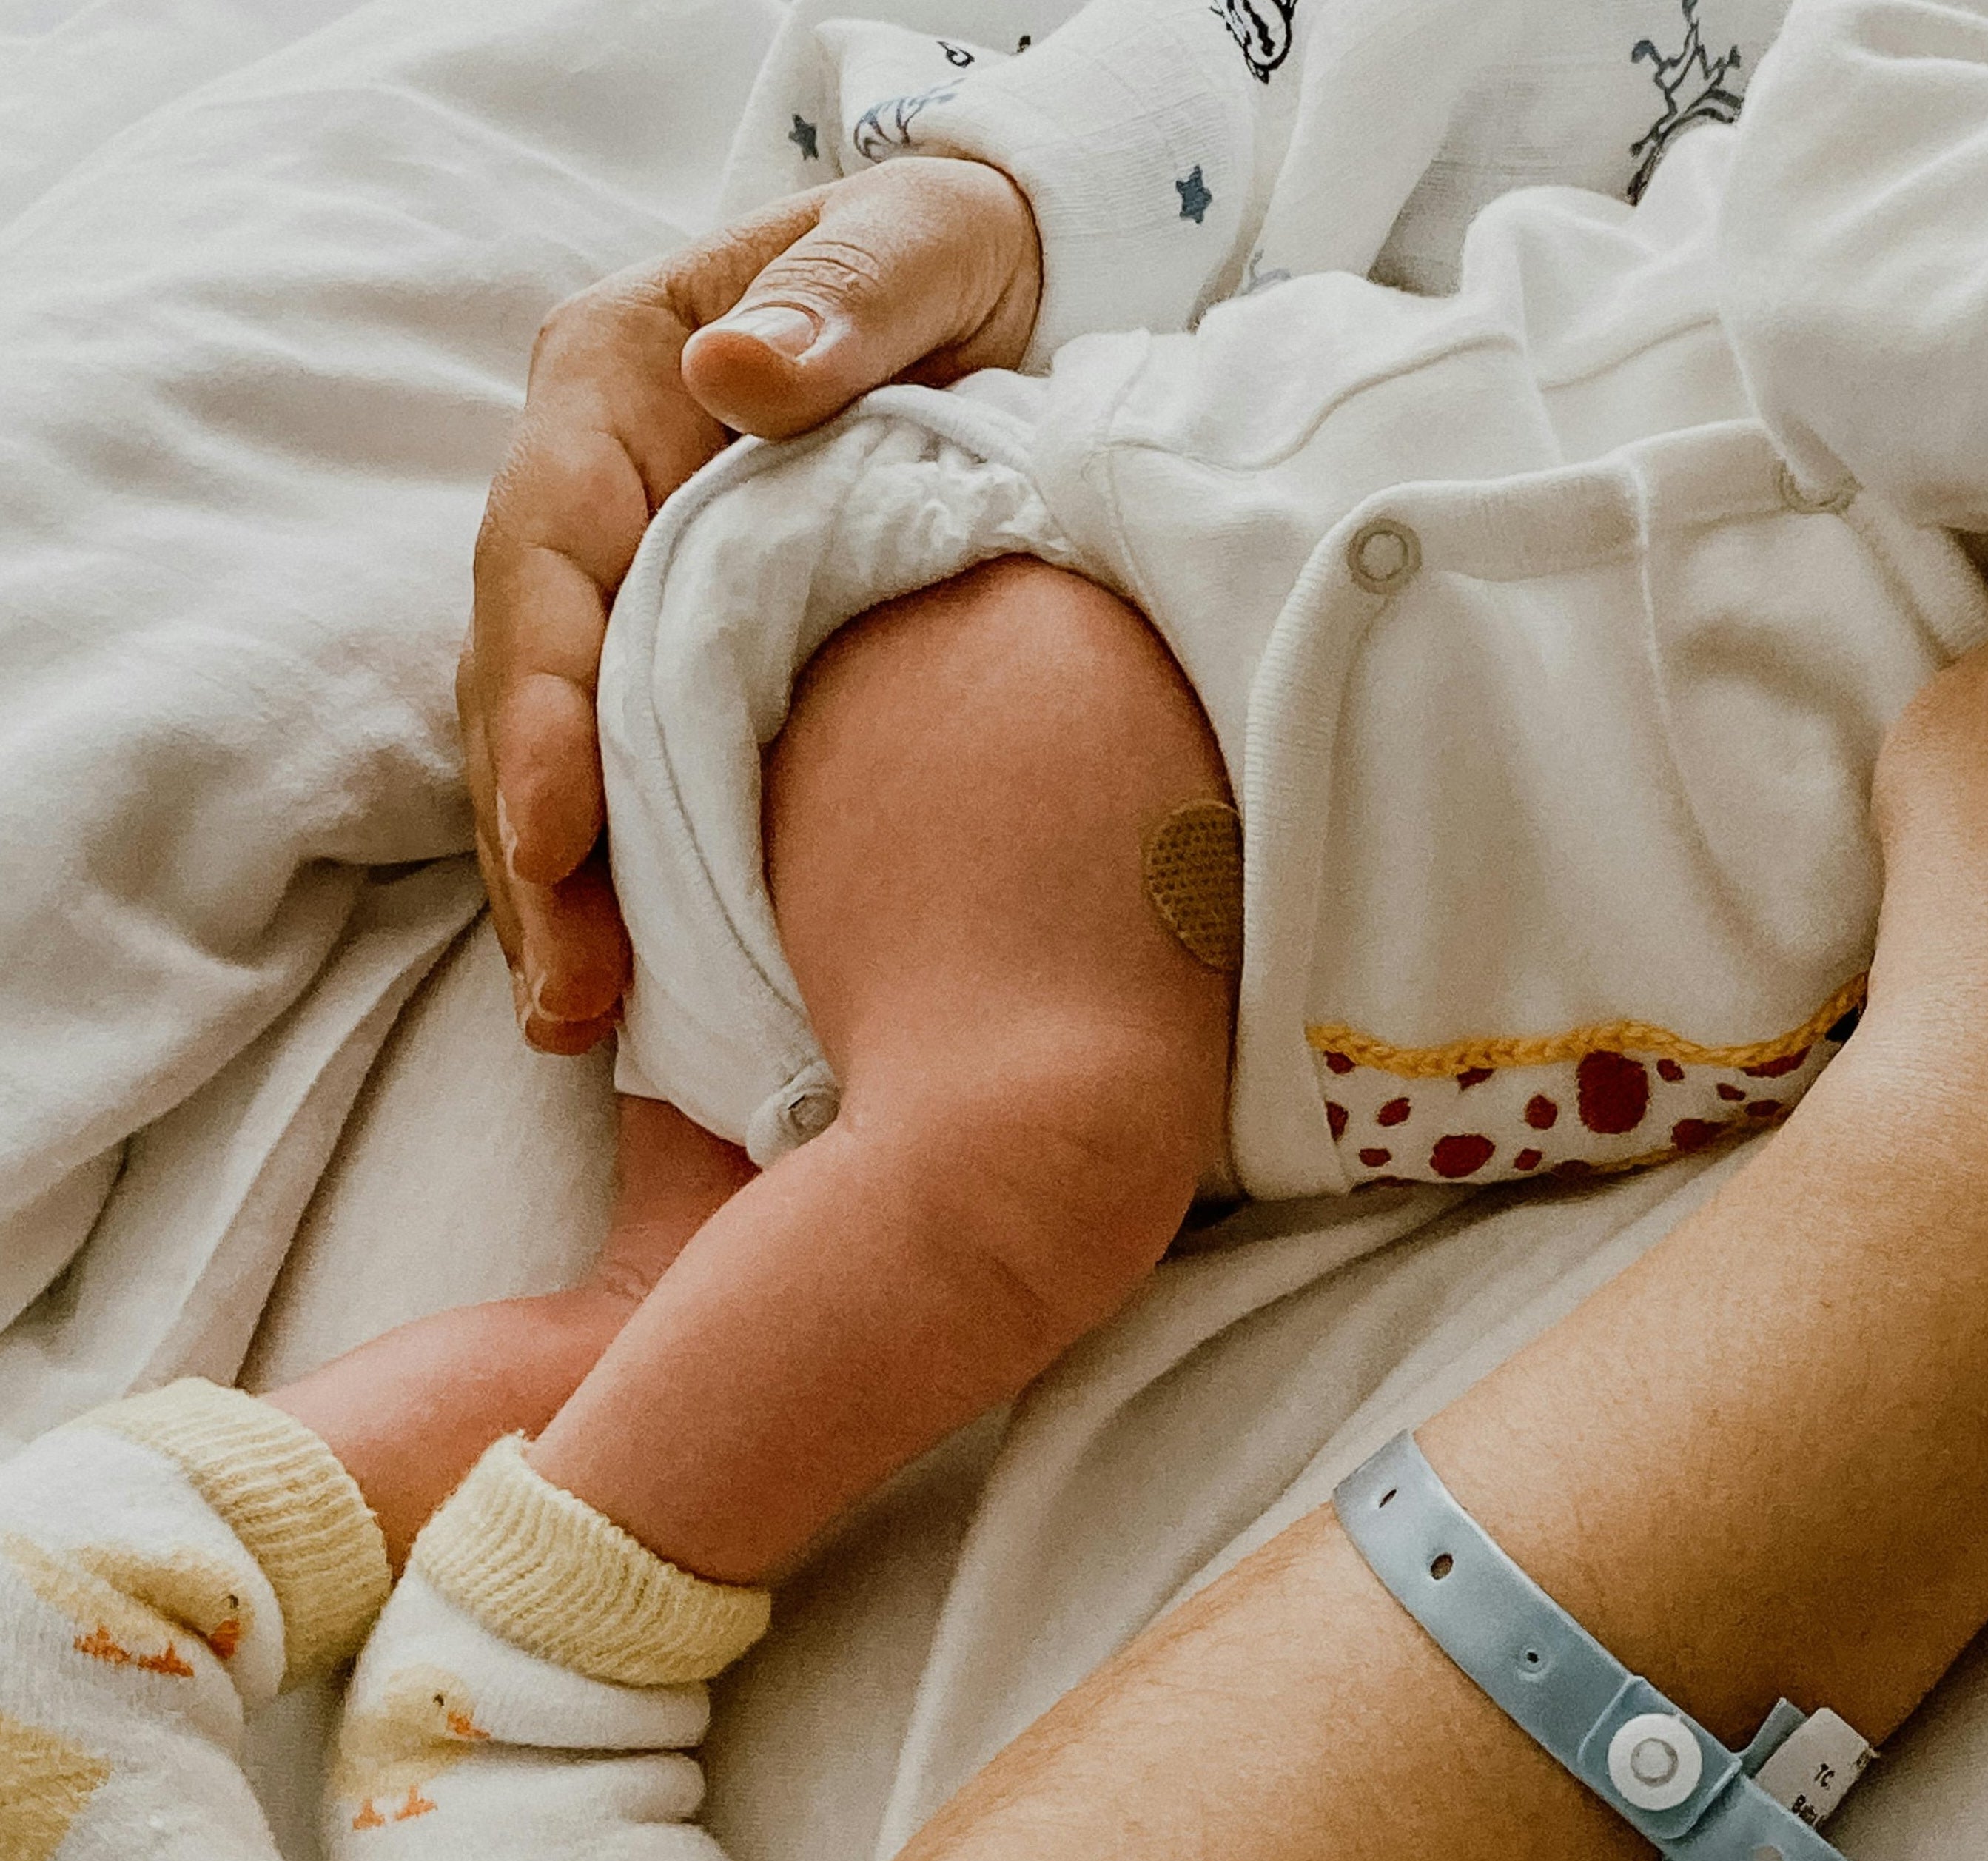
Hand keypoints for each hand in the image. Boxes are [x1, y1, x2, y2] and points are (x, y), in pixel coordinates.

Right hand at [461, 158, 1041, 1049]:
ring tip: (573, 1020)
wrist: (997, 296)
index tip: (558, 833)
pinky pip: (618, 775)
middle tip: (566, 989)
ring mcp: (621, 584)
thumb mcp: (917, 248)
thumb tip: (737, 382)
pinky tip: (623, 989)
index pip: (548, 553)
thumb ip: (839, 298)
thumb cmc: (949, 262)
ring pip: (553, 747)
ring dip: (553, 891)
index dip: (547, 700)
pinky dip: (611, 879)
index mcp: (618, 387)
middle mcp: (591, 497)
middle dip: (533, 843)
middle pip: (526, 680)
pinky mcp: (671, 655)